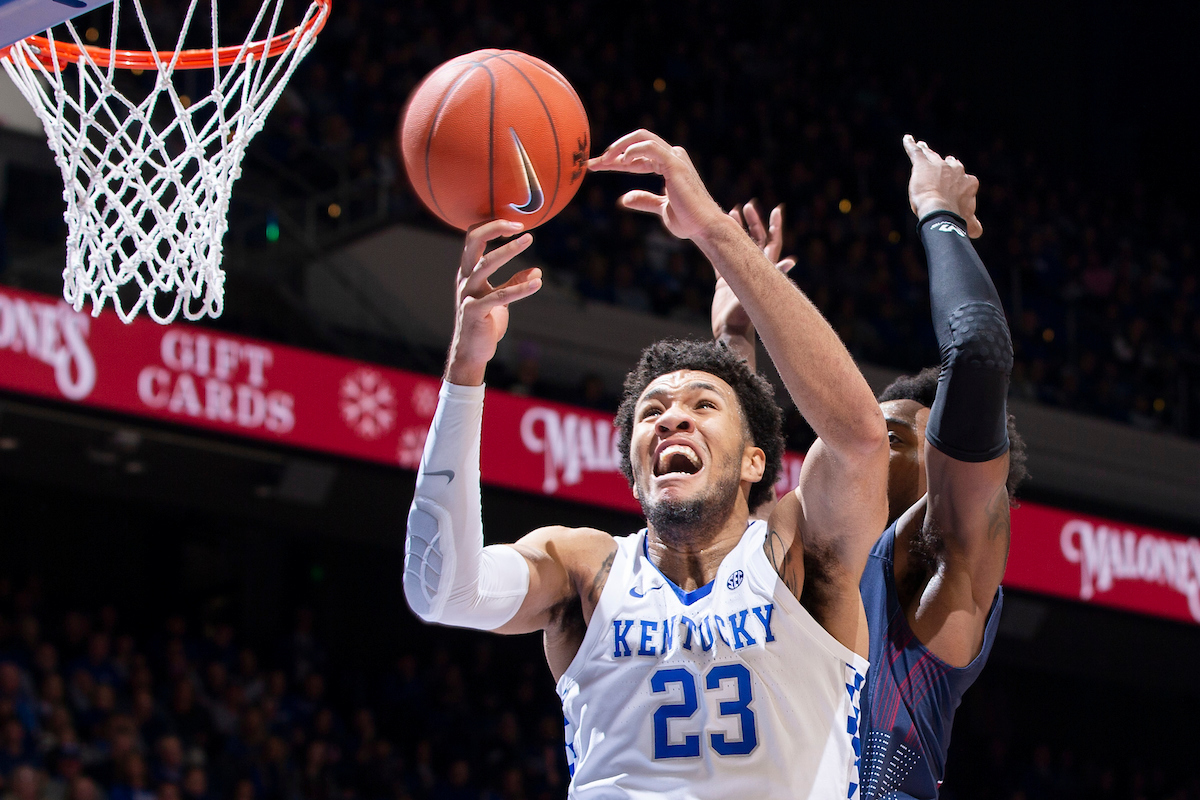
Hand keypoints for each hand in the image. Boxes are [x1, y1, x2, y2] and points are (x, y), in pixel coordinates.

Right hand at [445, 220, 540, 385]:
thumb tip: (536, 270)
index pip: (473, 238)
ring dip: (508, 250)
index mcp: (469, 272)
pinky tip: (538, 282)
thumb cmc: (485, 323)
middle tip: (520, 225)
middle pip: (473, 242)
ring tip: (528, 239)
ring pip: (485, 264)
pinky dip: (520, 287)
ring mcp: (467, 294)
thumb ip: (514, 283)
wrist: (473, 352)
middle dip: (495, 228)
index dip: (492, 226)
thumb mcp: (501, 300)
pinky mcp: (474, 311)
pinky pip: (500, 295)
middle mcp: (465, 279)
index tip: (516, 224)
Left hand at [588, 129, 727, 241]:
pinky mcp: (675, 163)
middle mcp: (671, 157)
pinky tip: (622, 161)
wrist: (703, 227)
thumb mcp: (661, 209)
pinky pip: (650, 147)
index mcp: (667, 165)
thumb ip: (645, 200)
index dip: (614, 160)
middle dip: (614, 150)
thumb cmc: (687, 220)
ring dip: (620, 147)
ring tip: (604, 161)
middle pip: (636, 143)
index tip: (594, 166)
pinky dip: (634, 150)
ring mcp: (674, 158)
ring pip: (642, 138)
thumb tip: (625, 199)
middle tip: (594, 162)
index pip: (636, 156)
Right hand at [712, 202, 795, 337]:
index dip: (775, 226)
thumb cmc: (744, 315)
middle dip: (753, 222)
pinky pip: (720, 257)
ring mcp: (737, 273)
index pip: (773, 242)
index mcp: (763, 269)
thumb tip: (792, 261)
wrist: (728, 331)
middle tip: (747, 207)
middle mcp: (752, 269)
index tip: (776, 210)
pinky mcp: (723, 280)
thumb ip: (774, 275)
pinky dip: (719, 243)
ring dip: (736, 229)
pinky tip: (713, 233)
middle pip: (756, 239)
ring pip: (737, 245)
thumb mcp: (759, 292)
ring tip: (731, 212)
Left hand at [903, 134, 982, 238]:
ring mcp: (938, 165)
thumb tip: (977, 234)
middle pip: (948, 162)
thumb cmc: (954, 216)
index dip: (956, 180)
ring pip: (931, 155)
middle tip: (937, 160)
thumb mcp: (966, 219)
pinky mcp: (922, 163)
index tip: (953, 182)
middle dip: (943, 162)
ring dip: (926, 150)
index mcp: (968, 181)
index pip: (963, 177)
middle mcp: (955, 169)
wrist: (940, 209)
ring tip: (922, 145)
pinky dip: (910, 145)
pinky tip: (907, 139)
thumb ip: (972, 224)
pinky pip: (915, 151)